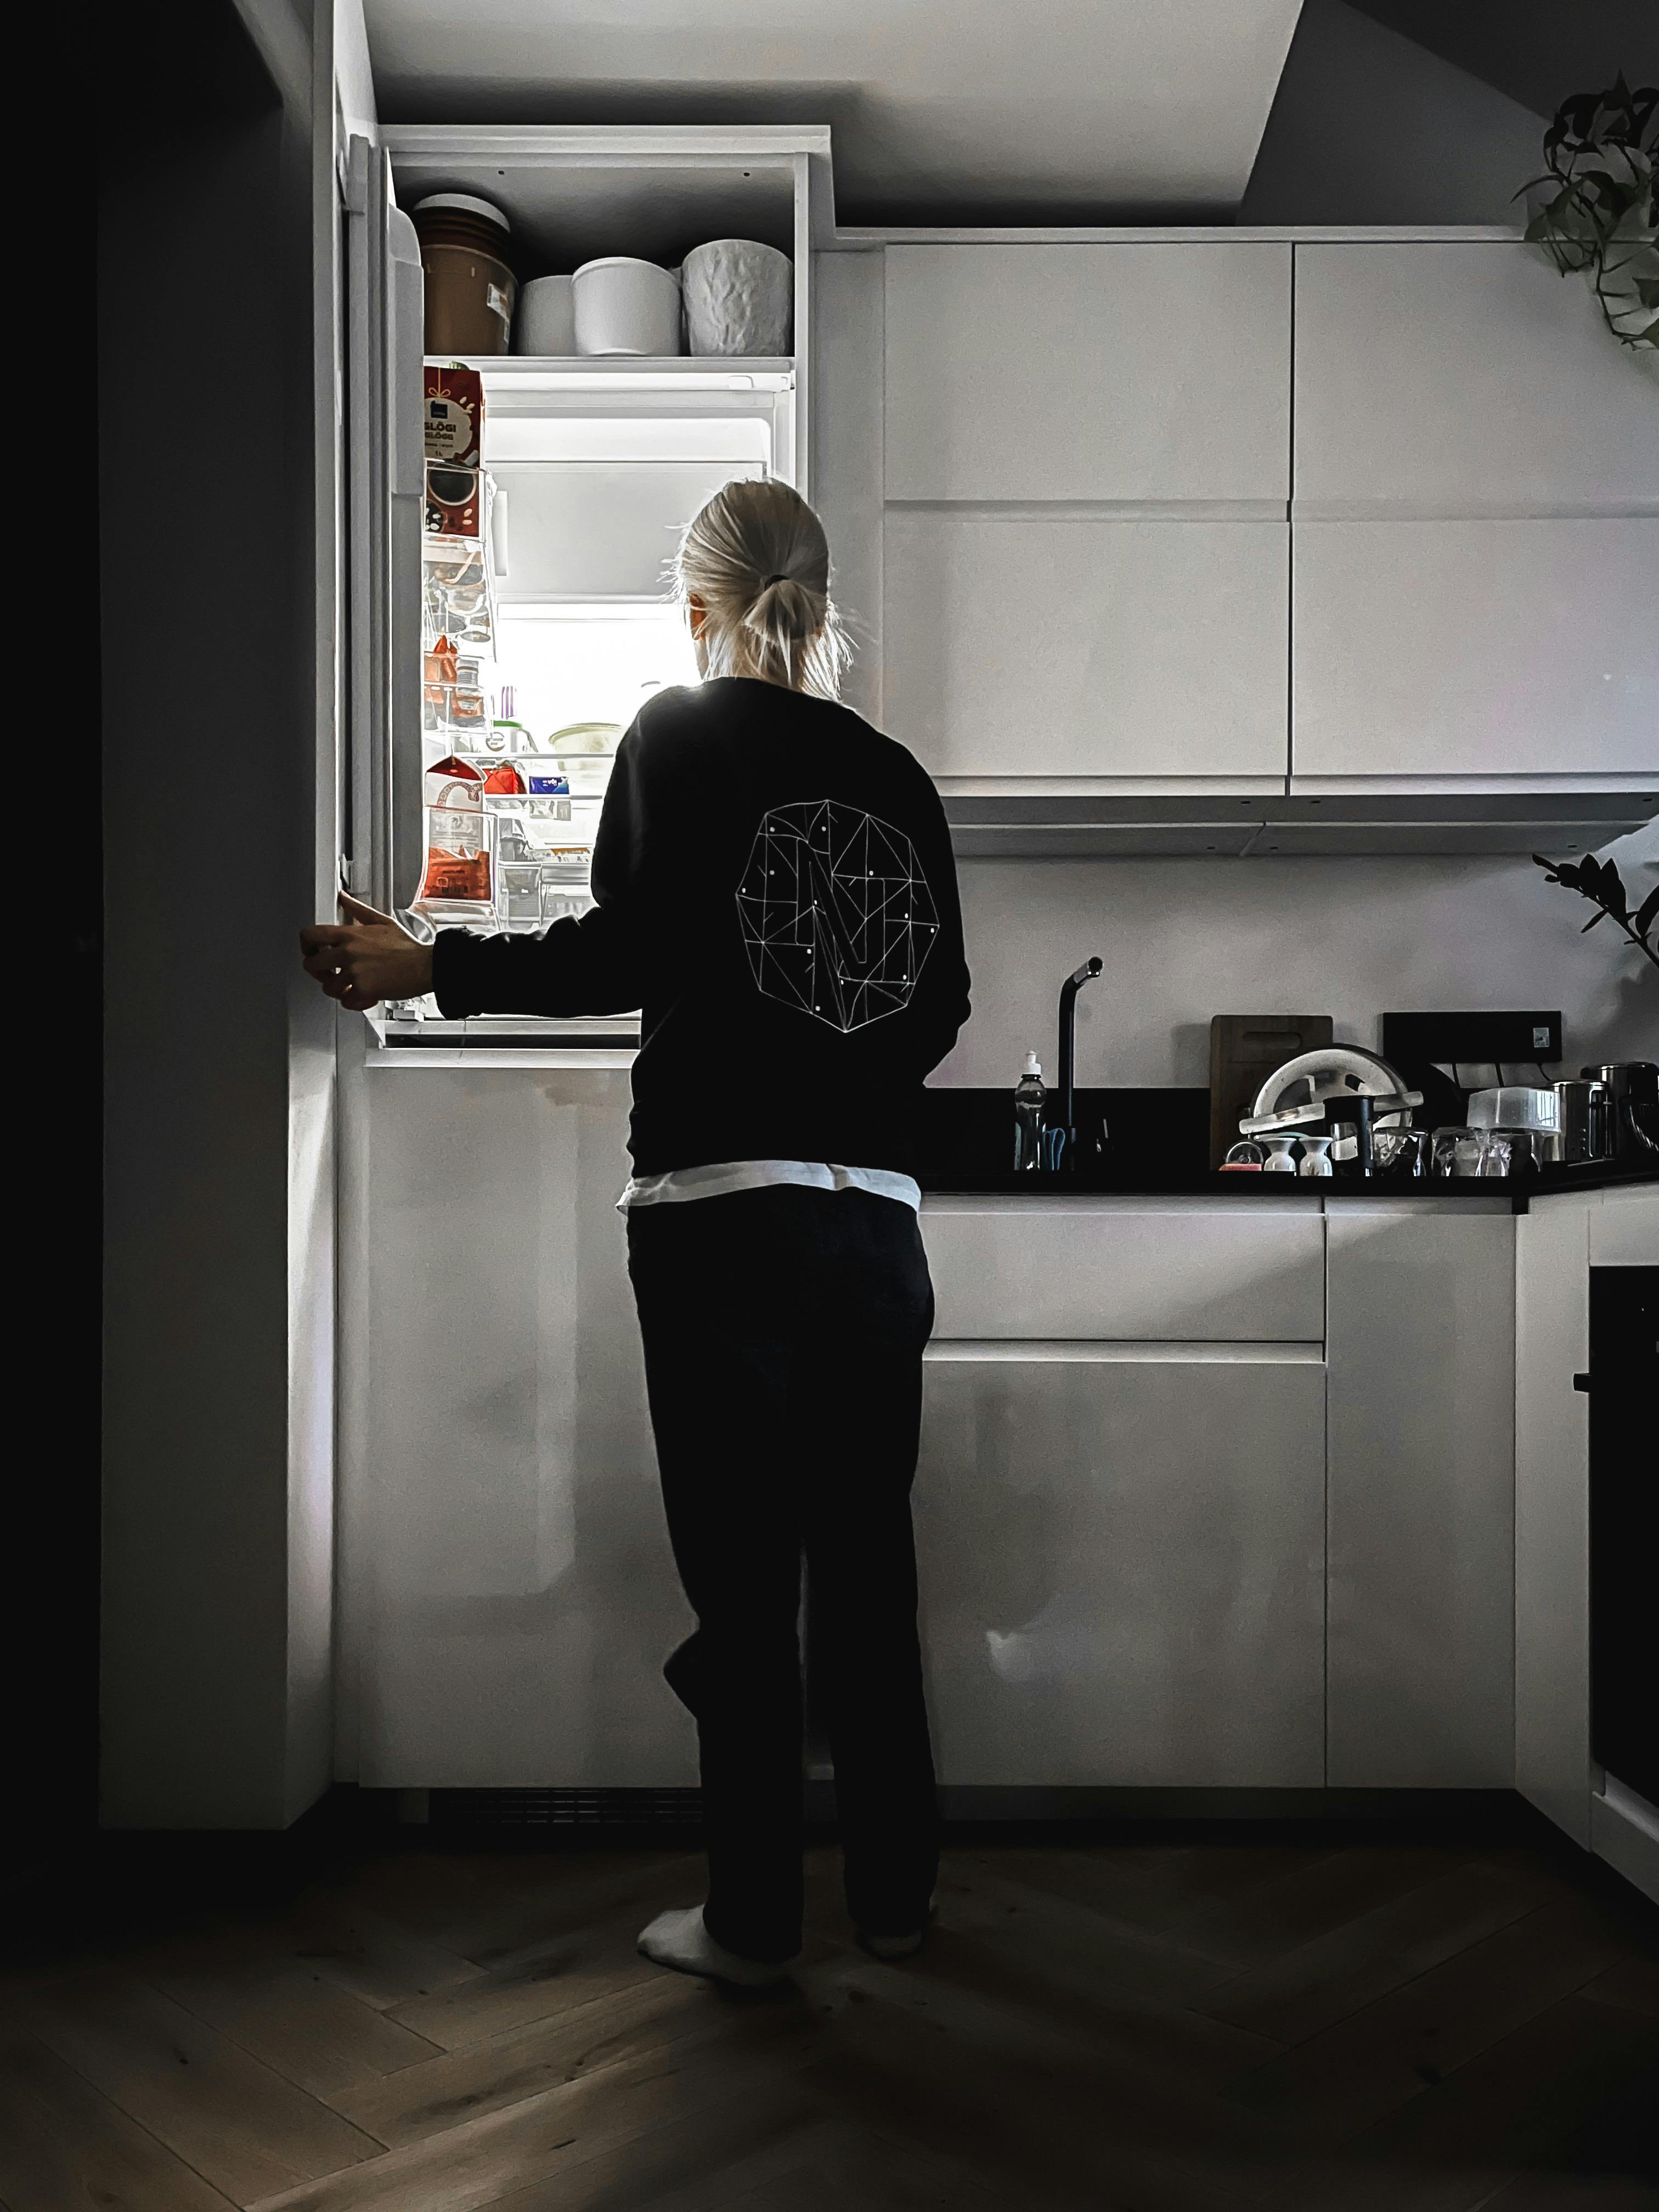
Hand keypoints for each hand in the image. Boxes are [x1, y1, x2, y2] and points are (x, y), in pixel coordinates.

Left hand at [300, 892, 433, 1010]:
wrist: (425, 965)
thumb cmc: (407, 947)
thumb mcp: (382, 922)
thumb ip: (358, 910)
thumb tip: (343, 898)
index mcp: (350, 935)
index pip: (311, 935)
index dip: (306, 946)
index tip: (311, 952)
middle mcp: (348, 952)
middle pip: (312, 965)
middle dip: (319, 973)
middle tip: (329, 975)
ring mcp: (354, 972)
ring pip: (328, 988)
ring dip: (338, 990)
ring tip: (351, 987)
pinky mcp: (363, 990)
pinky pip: (347, 1001)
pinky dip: (355, 1002)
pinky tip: (364, 996)